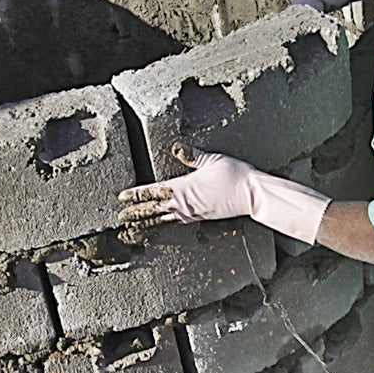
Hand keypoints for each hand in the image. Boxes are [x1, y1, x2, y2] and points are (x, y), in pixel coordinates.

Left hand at [117, 148, 255, 226]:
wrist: (252, 195)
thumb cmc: (234, 175)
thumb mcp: (212, 159)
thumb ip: (192, 155)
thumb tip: (176, 147)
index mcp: (183, 188)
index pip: (153, 192)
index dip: (135, 195)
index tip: (121, 197)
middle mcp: (185, 204)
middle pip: (153, 209)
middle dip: (136, 212)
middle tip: (121, 216)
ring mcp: (193, 213)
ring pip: (164, 218)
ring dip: (147, 221)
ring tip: (135, 226)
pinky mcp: (201, 217)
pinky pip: (177, 222)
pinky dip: (164, 223)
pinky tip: (162, 223)